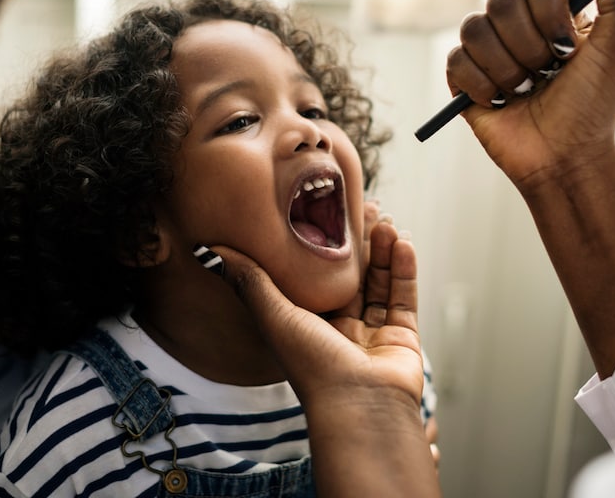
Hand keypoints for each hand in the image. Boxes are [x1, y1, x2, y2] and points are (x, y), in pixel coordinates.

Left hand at [210, 217, 438, 496]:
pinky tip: (402, 241)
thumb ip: (249, 280)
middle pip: (350, 277)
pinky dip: (404, 269)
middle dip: (358, 244)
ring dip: (382, 251)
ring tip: (384, 220)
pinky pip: (404, 298)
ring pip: (379, 284)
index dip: (322, 247)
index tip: (327, 214)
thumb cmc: (313, 366)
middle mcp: (339, 330)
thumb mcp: (274, 315)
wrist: (360, 407)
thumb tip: (210, 249)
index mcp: (306, 325)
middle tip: (364, 208)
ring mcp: (373, 334)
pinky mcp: (402, 338)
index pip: (314, 278)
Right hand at [446, 0, 614, 191]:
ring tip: (526, 90)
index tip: (569, 47)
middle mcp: (519, 24)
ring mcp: (489, 50)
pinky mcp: (464, 78)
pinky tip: (501, 102)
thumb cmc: (595, 105)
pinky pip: (456, 60)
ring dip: (506, 68)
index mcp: (553, 10)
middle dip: (528, 46)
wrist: (567, 156)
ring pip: (474, 28)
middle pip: (501, 1)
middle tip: (548, 73)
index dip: (549, 12)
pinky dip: (481, 84)